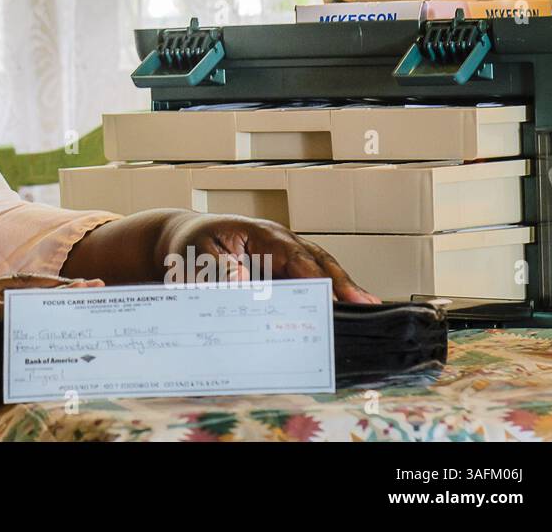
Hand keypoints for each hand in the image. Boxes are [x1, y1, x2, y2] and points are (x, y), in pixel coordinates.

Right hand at [0, 274, 103, 414]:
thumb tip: (9, 360)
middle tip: (94, 288)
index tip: (82, 294)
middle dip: (58, 287)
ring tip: (72, 296)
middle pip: (18, 286)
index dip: (49, 290)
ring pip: (2, 293)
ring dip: (38, 293)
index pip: (15, 291)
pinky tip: (19, 309)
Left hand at [155, 211, 379, 302]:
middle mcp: (282, 244)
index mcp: (264, 235)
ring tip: (366, 313)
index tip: (335, 299)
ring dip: (341, 292)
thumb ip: (219, 269)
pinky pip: (308, 284)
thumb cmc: (193, 244)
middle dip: (344, 285)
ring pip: (320, 273)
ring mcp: (286, 258)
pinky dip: (325, 298)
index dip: (320, 278)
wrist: (183, 240)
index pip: (299, 258)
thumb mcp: (198, 255)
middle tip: (368, 306)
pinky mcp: (283, 273)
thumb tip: (244, 281)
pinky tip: (340, 316)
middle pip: (320, 263)